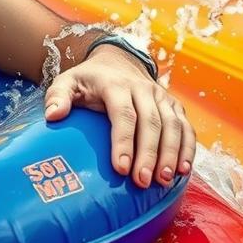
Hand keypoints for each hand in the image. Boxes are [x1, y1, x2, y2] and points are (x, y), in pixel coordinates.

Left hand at [43, 46, 195, 188]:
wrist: (117, 60)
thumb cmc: (88, 80)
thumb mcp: (67, 81)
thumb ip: (57, 96)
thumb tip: (53, 116)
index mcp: (115, 85)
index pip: (123, 114)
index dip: (123, 142)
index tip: (121, 168)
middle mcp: (143, 89)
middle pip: (151, 123)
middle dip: (149, 154)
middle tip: (142, 182)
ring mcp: (162, 97)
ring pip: (173, 126)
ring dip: (171, 154)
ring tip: (163, 180)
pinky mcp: (174, 105)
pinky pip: (187, 127)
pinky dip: (188, 148)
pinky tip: (184, 170)